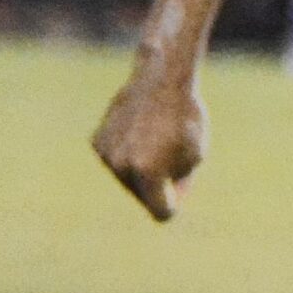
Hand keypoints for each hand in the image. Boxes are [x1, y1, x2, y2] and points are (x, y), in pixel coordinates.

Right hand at [92, 68, 206, 220]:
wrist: (160, 81)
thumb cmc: (185, 120)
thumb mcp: (195, 157)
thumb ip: (178, 185)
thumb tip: (165, 204)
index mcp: (148, 173)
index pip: (162, 212)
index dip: (174, 204)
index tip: (179, 190)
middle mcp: (121, 167)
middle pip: (144, 196)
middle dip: (159, 185)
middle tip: (171, 153)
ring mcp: (106, 155)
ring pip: (128, 180)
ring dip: (143, 170)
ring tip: (155, 141)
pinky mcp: (97, 143)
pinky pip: (117, 162)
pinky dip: (128, 154)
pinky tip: (138, 133)